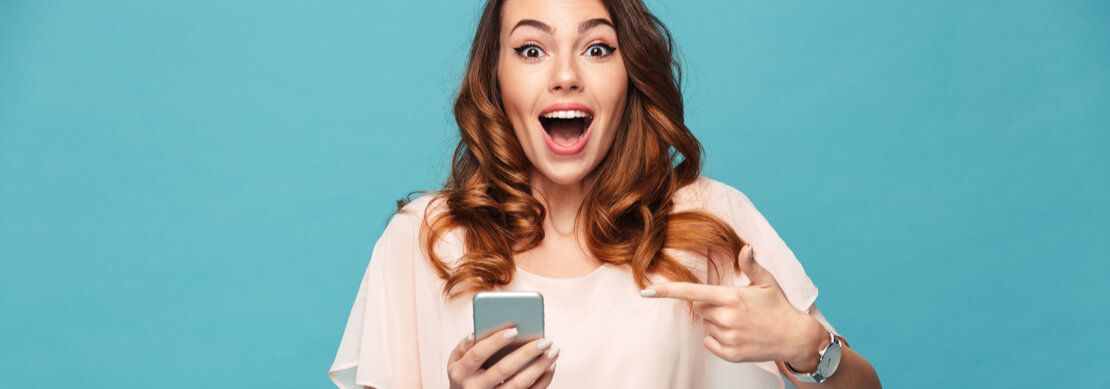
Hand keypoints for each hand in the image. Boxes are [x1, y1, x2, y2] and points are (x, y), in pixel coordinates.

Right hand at [447, 326, 559, 388]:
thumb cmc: (464, 375)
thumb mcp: (455, 361)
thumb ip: (464, 346)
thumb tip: (476, 333)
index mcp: (460, 373)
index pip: (477, 354)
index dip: (494, 342)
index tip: (515, 330)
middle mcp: (474, 388)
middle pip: (503, 370)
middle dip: (526, 354)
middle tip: (546, 340)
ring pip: (518, 385)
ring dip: (539, 367)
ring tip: (554, 351)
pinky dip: (542, 381)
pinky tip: (551, 366)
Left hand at [640, 244, 825, 367]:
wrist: (795, 338)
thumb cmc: (779, 307)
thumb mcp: (767, 282)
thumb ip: (751, 264)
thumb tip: (745, 246)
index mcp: (732, 297)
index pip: (692, 293)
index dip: (667, 291)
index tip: (647, 291)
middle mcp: (727, 318)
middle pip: (699, 308)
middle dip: (710, 305)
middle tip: (733, 306)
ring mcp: (728, 338)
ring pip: (706, 326)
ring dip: (717, 323)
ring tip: (741, 322)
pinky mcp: (730, 354)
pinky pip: (710, 343)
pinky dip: (718, 339)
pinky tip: (738, 335)